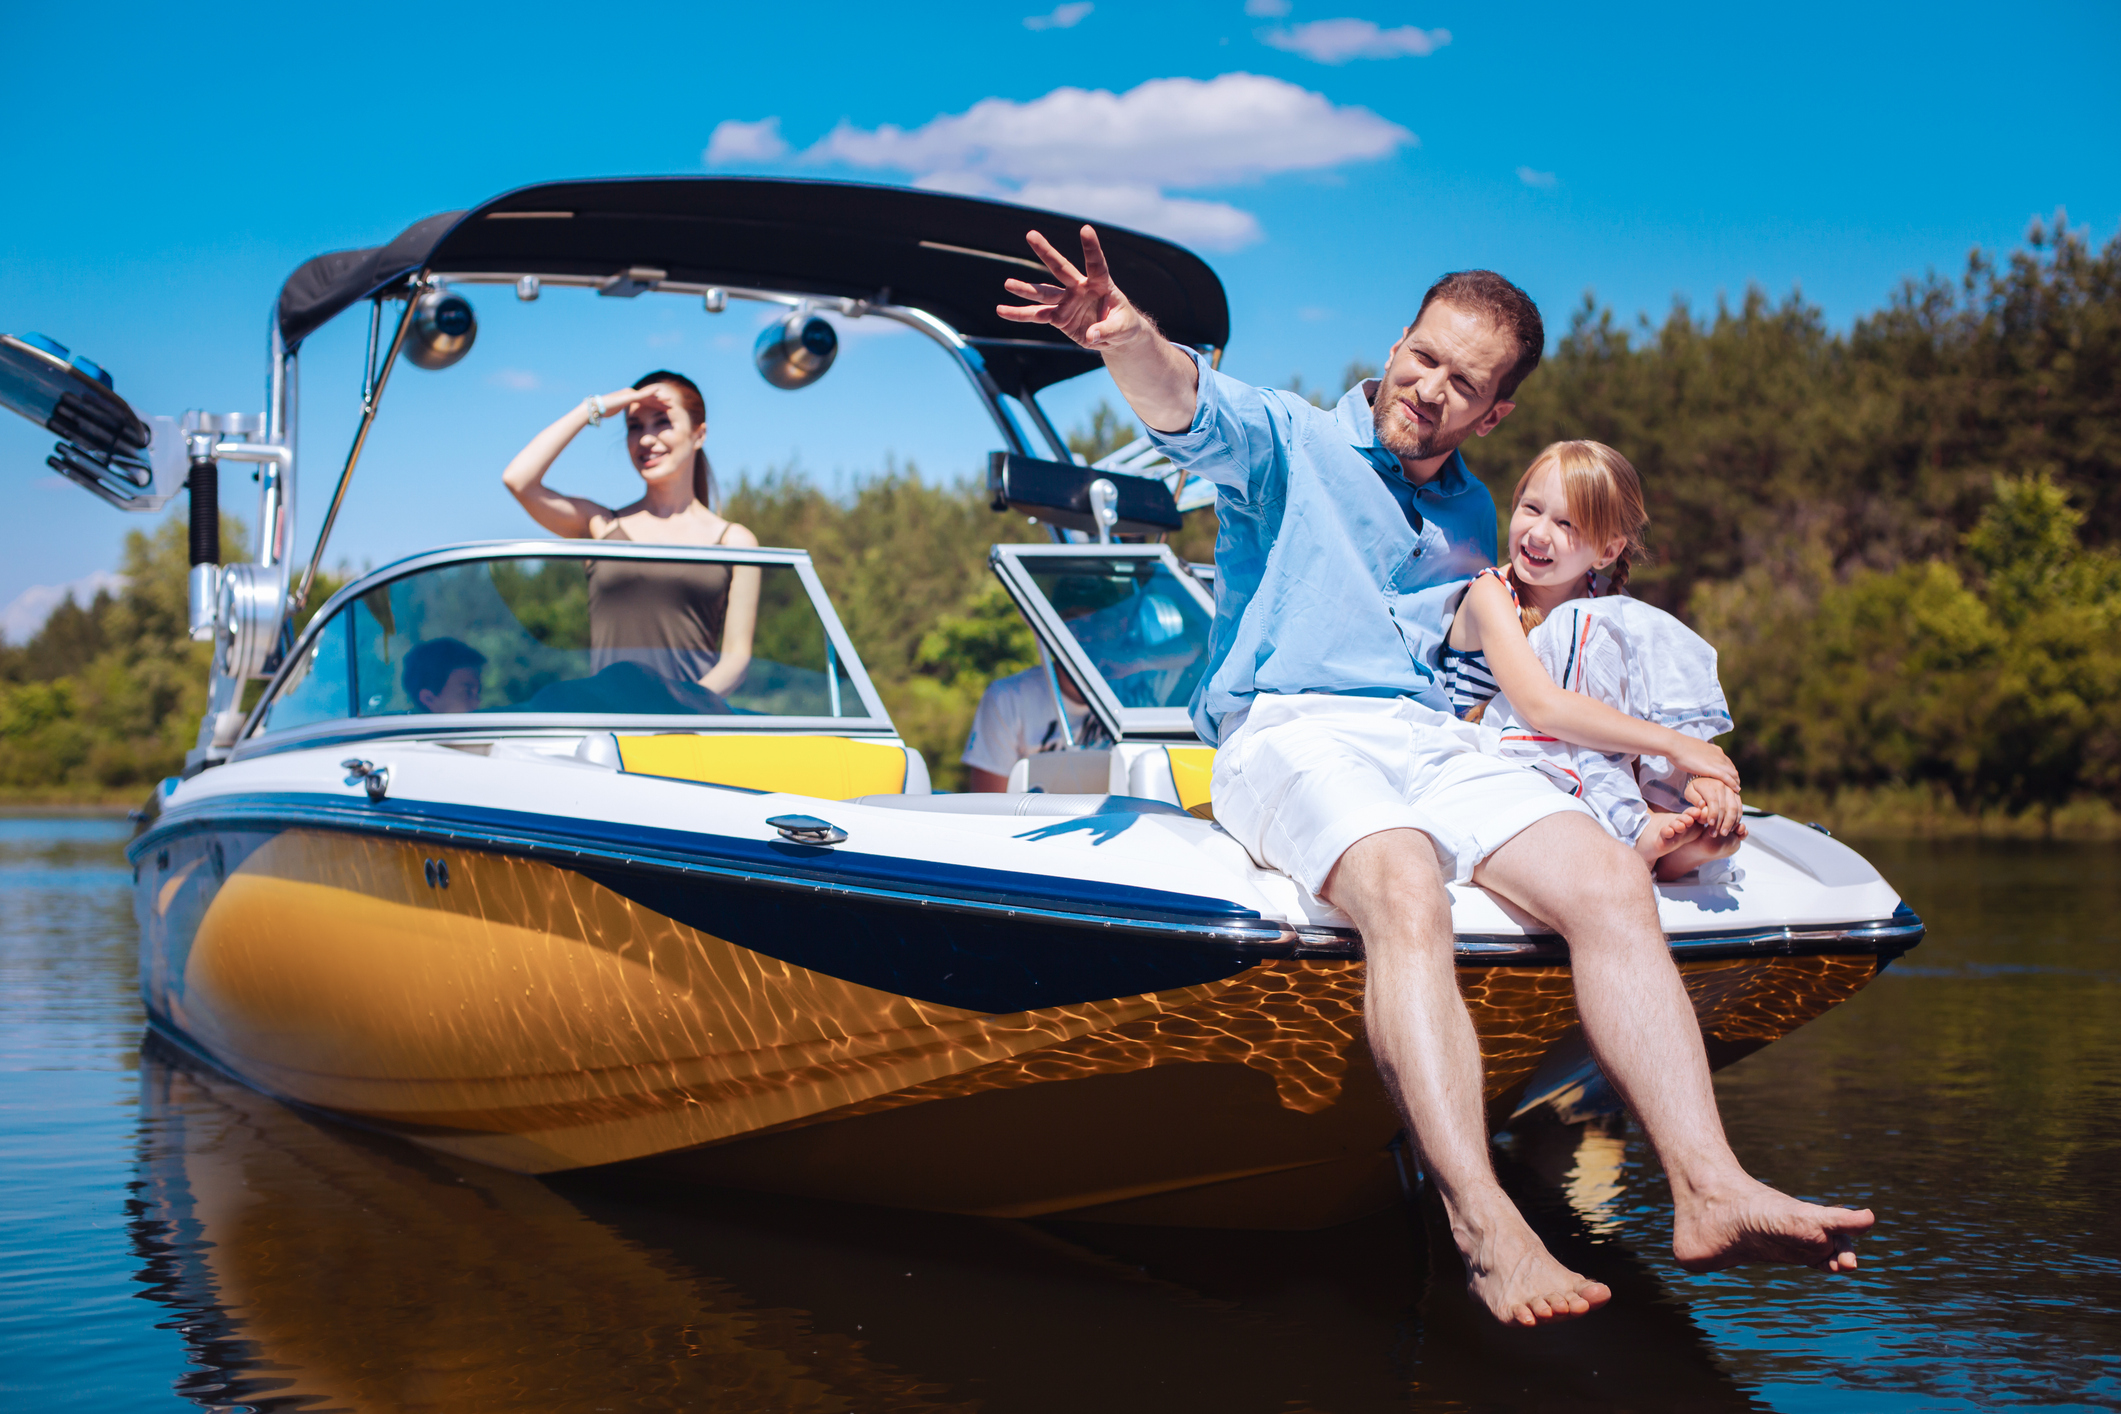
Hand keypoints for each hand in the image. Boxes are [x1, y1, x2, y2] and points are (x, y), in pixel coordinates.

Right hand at [589, 385, 668, 419]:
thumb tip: (619, 416)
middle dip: (661, 401)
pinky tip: (659, 392)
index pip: (645, 401)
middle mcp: (630, 394)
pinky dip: (651, 393)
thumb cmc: (602, 411)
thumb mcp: (614, 411)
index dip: (656, 404)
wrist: (594, 408)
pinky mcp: (628, 397)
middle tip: (672, 404)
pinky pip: (642, 395)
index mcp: (629, 398)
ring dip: (660, 398)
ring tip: (670, 400)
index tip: (665, 408)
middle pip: (649, 398)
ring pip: (648, 396)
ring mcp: (630, 394)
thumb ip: (619, 411)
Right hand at [998, 226, 1155, 350]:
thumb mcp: (1123, 328)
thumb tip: (1091, 336)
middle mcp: (1080, 288)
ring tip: (1008, 283)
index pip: (1096, 264)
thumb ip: (1108, 331)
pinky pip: (1036, 315)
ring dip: (1026, 289)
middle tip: (1030, 234)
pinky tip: (1002, 310)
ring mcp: (1067, 301)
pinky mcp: (1058, 317)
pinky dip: (1019, 314)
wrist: (1115, 336)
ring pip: (1044, 293)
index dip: (1091, 248)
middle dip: (1046, 252)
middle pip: (1061, 268)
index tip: (1085, 229)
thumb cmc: (1124, 325)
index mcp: (1101, 284)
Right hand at [1667, 734, 1739, 792]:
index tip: (1730, 779)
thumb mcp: (1694, 749)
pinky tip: (1736, 790)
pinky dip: (1733, 784)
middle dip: (1735, 778)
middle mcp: (1719, 755)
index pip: (1727, 762)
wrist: (1676, 745)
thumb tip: (1697, 757)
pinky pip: (1727, 778)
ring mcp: (1717, 761)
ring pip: (1733, 773)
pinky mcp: (1713, 768)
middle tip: (1735, 787)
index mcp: (1715, 750)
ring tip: (1737, 791)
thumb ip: (1700, 754)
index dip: (1730, 771)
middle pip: (1732, 768)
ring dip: (1736, 782)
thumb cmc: (1680, 748)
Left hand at [1685, 776, 1743, 835]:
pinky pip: (1739, 808)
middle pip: (1726, 806)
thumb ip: (1694, 798)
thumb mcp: (1689, 791)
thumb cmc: (1695, 788)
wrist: (1706, 778)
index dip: (1712, 813)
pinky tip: (1731, 828)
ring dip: (1731, 823)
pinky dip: (1737, 819)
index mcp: (1710, 785)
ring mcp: (1731, 790)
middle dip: (1722, 822)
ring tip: (1724, 833)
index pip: (1713, 801)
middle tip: (1716, 834)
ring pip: (1735, 808)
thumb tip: (1702, 805)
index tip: (1710, 824)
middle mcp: (1723, 786)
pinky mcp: (1736, 795)